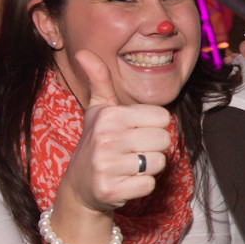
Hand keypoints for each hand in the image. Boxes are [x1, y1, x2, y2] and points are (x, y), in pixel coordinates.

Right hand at [60, 51, 172, 212]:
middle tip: (133, 150)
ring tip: (129, 165)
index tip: (136, 131)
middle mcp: (106, 139)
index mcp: (110, 116)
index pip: (162, 117)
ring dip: (149, 167)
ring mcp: (106, 166)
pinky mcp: (110, 191)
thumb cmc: (97, 142)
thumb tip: (83, 52)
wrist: (80, 187)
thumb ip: (99, 80)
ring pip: (159, 162)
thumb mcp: (98, 110)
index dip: (154, 125)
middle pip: (164, 140)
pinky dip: (141, 185)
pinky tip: (125, 181)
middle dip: (154, 147)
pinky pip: (149, 185)